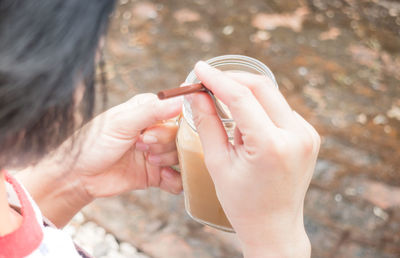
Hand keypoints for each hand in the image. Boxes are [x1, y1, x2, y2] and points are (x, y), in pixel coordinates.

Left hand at [17, 93, 182, 225]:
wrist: (78, 177)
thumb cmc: (93, 143)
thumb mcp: (121, 122)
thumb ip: (152, 111)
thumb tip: (182, 99)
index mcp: (149, 111)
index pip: (178, 112)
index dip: (170, 124)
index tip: (150, 132)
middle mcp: (156, 130)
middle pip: (181, 135)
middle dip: (165, 143)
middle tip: (143, 146)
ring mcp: (157, 153)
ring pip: (181, 155)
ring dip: (167, 160)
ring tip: (148, 160)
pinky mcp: (156, 175)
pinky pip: (179, 179)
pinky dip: (176, 180)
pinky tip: (163, 177)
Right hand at [189, 62, 318, 257]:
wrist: (274, 226)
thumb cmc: (241, 201)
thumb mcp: (217, 162)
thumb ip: (206, 123)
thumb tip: (196, 93)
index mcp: (270, 146)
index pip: (241, 97)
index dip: (217, 78)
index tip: (199, 67)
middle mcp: (296, 135)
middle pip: (262, 87)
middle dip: (232, 79)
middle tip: (208, 80)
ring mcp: (308, 134)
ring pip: (272, 96)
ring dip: (246, 96)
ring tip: (229, 122)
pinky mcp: (310, 135)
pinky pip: (280, 109)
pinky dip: (261, 109)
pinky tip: (249, 130)